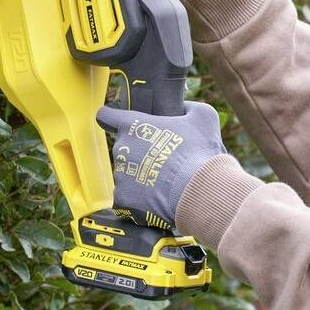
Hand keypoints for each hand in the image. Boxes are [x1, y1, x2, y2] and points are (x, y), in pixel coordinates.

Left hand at [95, 100, 230, 234]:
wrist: (200, 190)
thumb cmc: (200, 151)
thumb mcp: (203, 117)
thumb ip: (188, 108)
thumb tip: (183, 108)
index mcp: (133, 126)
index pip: (107, 116)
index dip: (111, 118)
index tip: (116, 123)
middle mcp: (121, 149)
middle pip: (125, 150)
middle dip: (141, 154)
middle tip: (165, 161)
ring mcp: (120, 175)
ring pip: (128, 175)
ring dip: (142, 178)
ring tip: (166, 183)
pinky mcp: (123, 199)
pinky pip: (128, 198)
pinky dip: (140, 201)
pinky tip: (159, 199)